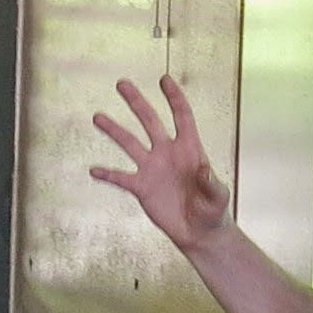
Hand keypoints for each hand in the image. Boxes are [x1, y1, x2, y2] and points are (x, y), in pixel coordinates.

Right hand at [90, 74, 231, 250]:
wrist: (199, 232)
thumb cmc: (214, 211)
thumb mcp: (219, 197)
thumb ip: (212, 183)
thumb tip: (204, 169)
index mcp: (190, 149)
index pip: (181, 116)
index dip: (174, 98)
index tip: (164, 80)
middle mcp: (167, 153)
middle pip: (150, 121)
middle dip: (136, 102)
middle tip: (122, 83)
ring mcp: (152, 168)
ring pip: (130, 144)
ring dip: (114, 130)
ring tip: (98, 117)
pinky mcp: (141, 187)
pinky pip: (120, 178)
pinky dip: (107, 174)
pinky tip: (93, 170)